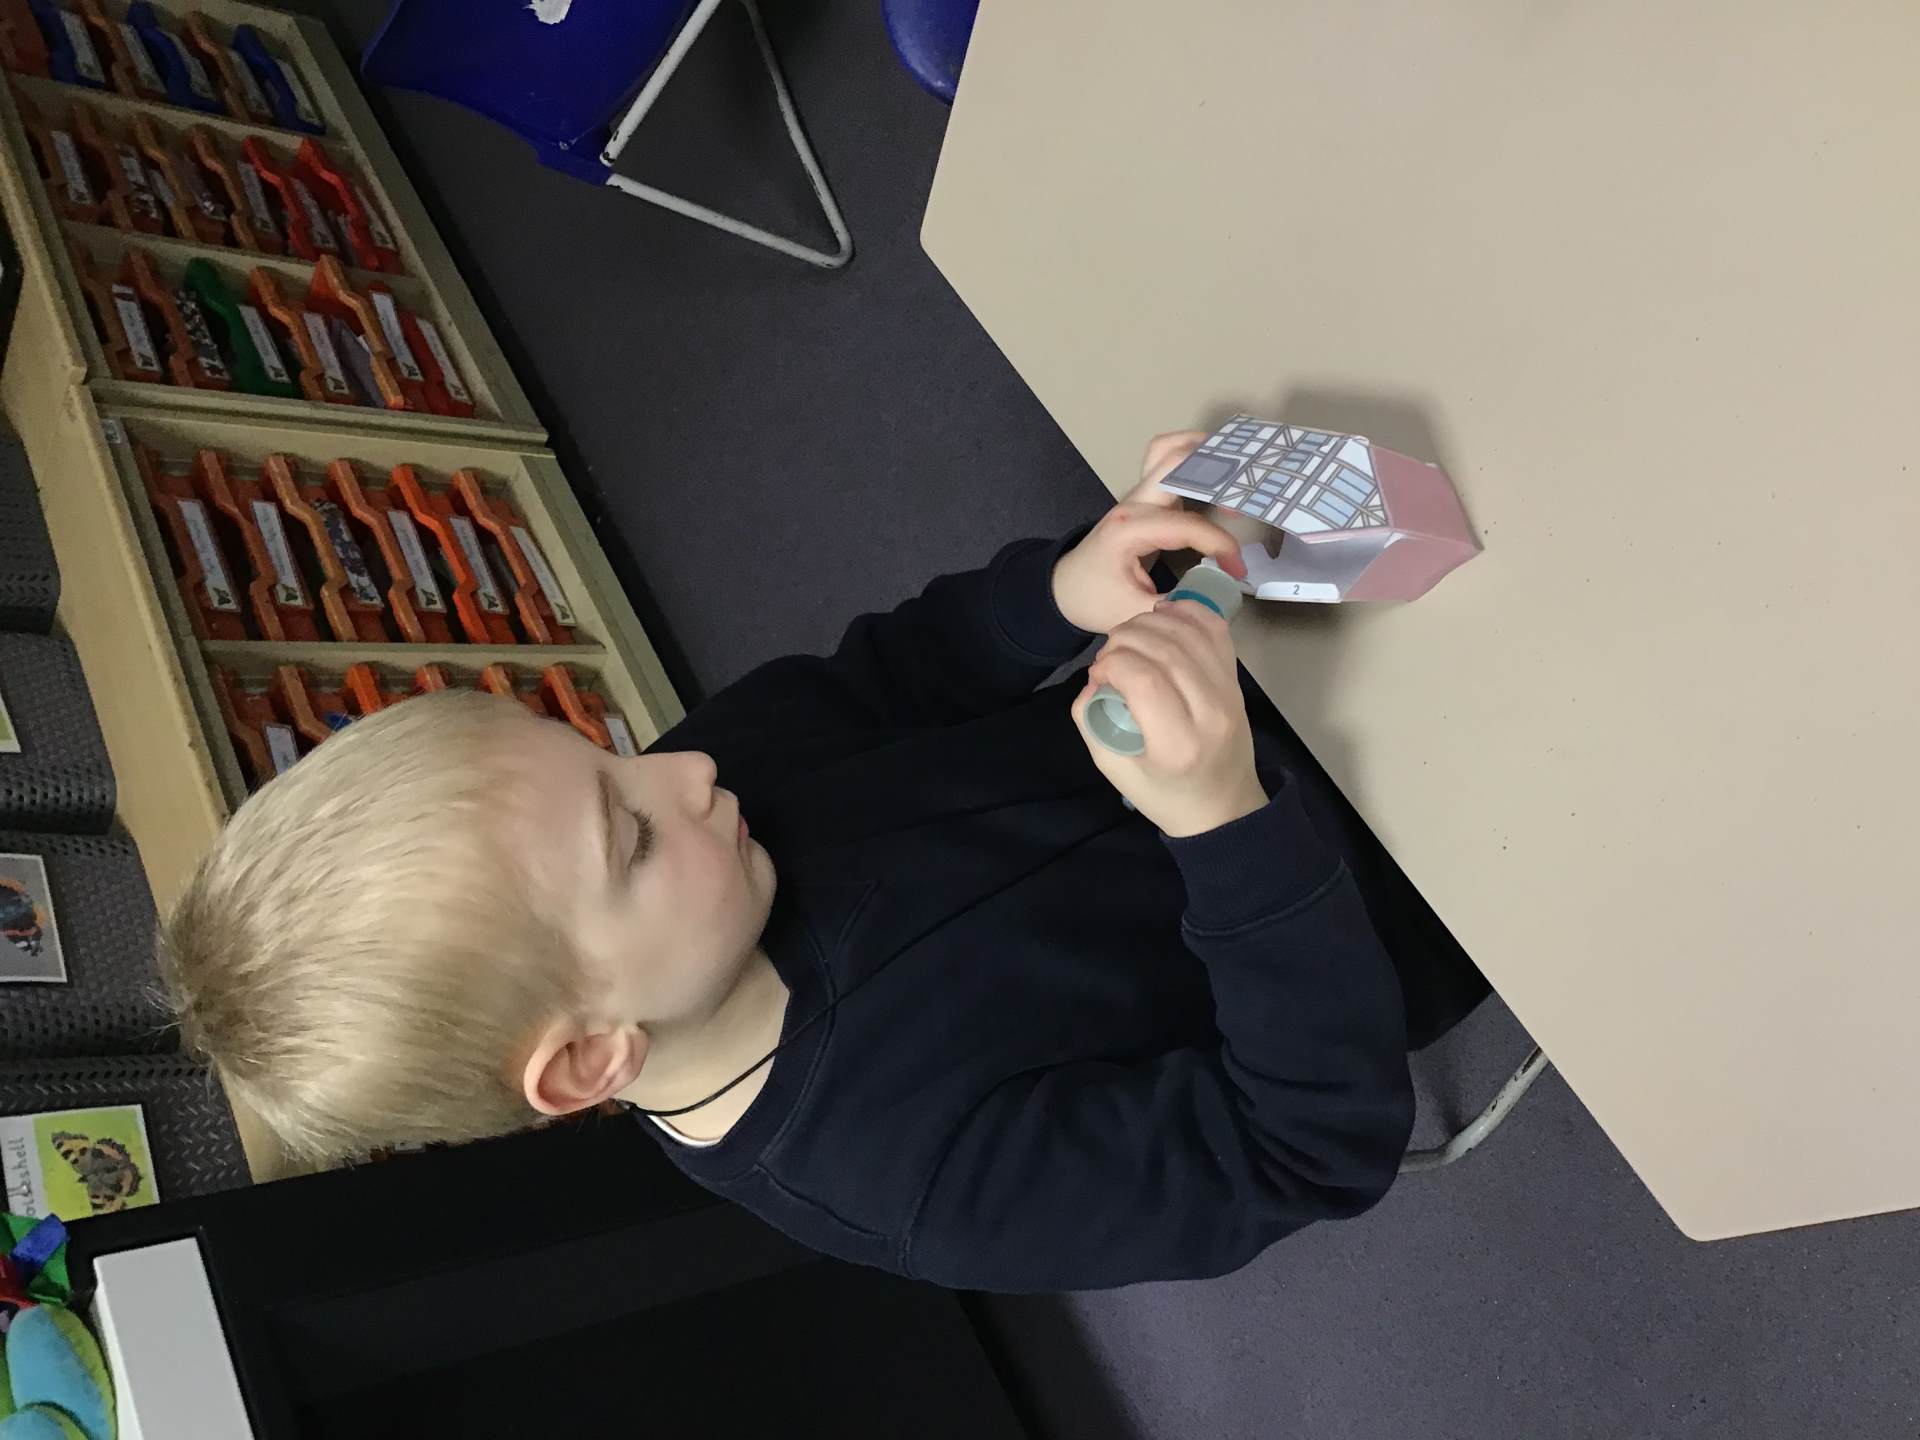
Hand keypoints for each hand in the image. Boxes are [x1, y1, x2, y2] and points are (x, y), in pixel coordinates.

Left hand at [1052, 430, 1247, 634]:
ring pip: (1167, 451)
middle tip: (1244, 504)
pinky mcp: (1144, 497)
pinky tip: (1218, 473)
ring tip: (1235, 473)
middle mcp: (1133, 503)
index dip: (1220, 546)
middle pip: (1175, 463)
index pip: (1188, 526)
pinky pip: (1167, 464)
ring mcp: (1138, 495)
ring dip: (1202, 454)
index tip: (1237, 570)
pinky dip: (1192, 460)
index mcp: (1129, 530)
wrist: (1064, 588)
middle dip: (1216, 477)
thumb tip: (1216, 601)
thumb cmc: (1094, 599)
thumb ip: (1175, 606)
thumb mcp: (1133, 613)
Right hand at [1074, 601, 1267, 836]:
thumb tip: (1093, 681)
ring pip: (1190, 633)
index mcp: (1177, 745)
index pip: (1144, 679)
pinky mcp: (1237, 681)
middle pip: (1166, 650)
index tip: (1098, 673)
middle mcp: (1210, 713)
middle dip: (1125, 638)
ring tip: (1130, 638)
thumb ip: (1092, 722)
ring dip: (1150, 622)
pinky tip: (1163, 616)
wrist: (1224, 808)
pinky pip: (1216, 630)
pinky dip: (1188, 612)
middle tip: (1109, 654)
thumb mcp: (1115, 770)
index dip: (1112, 663)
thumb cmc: (1165, 795)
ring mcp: (1230, 693)